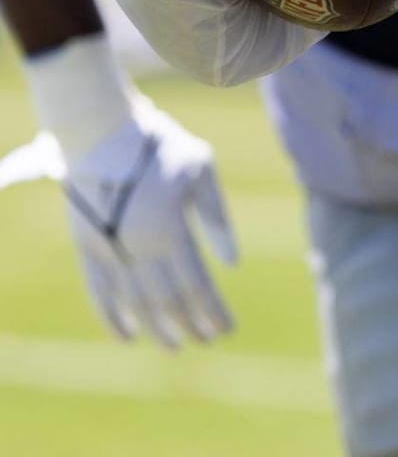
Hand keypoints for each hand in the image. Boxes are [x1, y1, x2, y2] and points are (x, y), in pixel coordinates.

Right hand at [62, 97, 237, 346]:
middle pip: (167, 300)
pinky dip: (113, 318)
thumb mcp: (201, 170)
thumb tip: (232, 265)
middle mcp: (138, 246)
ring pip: (134, 303)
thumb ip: (216, 216)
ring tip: (174, 344)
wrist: (103, 133)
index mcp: (170, 229)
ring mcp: (109, 251)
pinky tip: (129, 334)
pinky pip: (99, 294)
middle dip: (190, 324)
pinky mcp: (87, 248)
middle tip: (207, 340)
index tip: (226, 328)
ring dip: (156, 328)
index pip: (195, 284)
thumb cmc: (161, 147)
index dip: (211, 310)